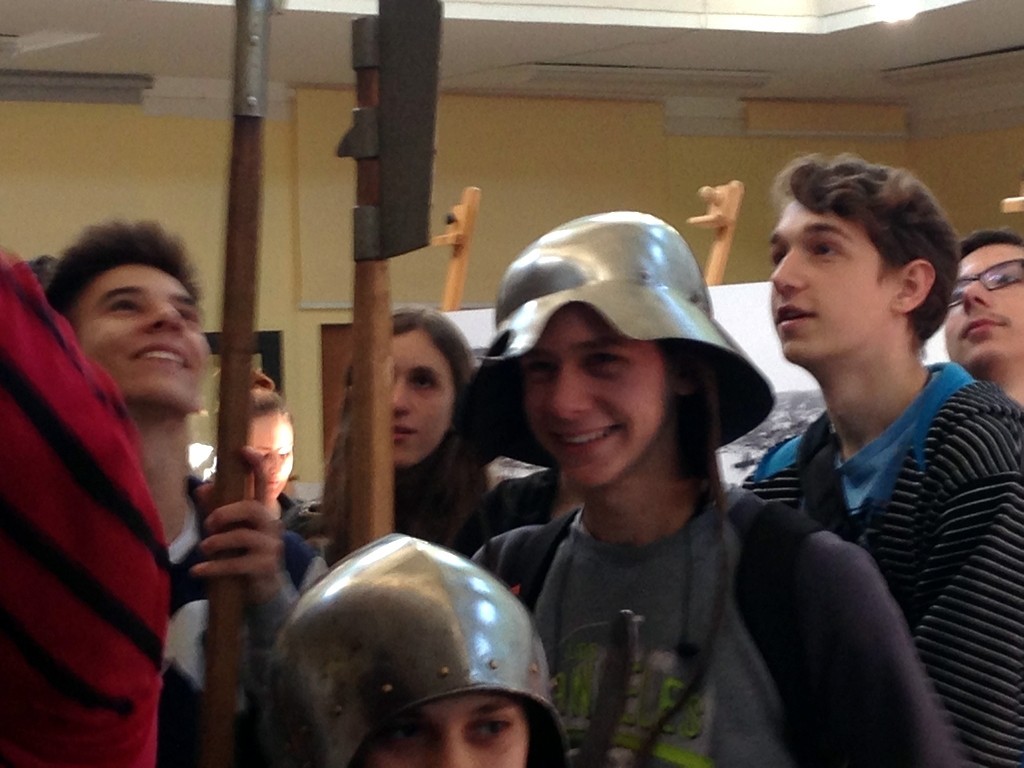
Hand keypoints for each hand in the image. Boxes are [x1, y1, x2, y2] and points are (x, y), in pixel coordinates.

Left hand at [191, 447, 284, 604]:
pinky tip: (198, 571)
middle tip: (208, 523)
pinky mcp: (265, 567)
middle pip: (253, 508)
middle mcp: (271, 525)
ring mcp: (271, 546)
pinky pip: (237, 563)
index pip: (263, 484)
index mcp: (263, 512)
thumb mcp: (229, 531)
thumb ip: (216, 510)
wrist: (264, 592)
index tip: (244, 450)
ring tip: (203, 548)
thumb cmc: (245, 555)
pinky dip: (213, 567)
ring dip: (218, 542)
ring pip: (244, 536)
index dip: (256, 465)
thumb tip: (200, 488)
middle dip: (226, 513)